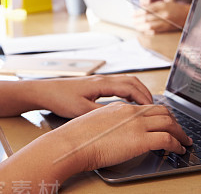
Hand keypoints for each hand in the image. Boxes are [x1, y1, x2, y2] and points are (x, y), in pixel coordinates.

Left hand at [30, 75, 152, 118]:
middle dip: (146, 94)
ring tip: (147, 107)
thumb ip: (101, 113)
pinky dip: (128, 93)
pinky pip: (118, 86)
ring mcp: (99, 82)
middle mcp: (103, 80)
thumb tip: (119, 120)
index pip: (130, 87)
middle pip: (132, 82)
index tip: (153, 109)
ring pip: (126, 82)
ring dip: (138, 93)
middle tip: (156, 109)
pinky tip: (129, 104)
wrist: (44, 91)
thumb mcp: (81, 110)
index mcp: (101, 84)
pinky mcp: (95, 86)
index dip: (144, 98)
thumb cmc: (60, 98)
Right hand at [44, 102, 191, 173]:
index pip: (148, 106)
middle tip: (180, 131)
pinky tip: (178, 150)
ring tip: (184, 141)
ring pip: (169, 123)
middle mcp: (131, 113)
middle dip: (175, 122)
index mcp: (120, 107)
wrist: (73, 143)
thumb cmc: (78, 137)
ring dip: (180, 133)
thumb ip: (110, 123)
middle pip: (163, 111)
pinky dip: (177, 144)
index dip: (161, 114)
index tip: (166, 122)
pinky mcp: (140, 140)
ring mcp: (136, 125)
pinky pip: (167, 139)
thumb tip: (115, 131)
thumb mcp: (95, 122)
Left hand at [133, 1, 188, 34]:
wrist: (187, 14)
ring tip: (136, 26)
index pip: (146, 10)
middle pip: (147, 18)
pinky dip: (148, 31)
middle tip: (132, 21)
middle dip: (138, 20)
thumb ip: (153, 7)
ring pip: (150, 26)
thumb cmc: (174, 7)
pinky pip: (155, 31)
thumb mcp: (164, 3)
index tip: (133, 14)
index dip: (138, 13)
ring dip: (141, 27)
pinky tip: (143, 30)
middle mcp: (164, 14)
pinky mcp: (167, 29)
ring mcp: (166, 22)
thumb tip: (140, 11)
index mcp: (162, 5)